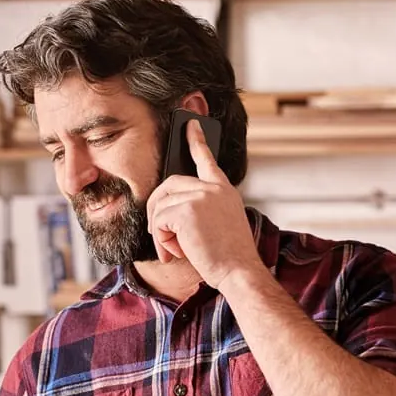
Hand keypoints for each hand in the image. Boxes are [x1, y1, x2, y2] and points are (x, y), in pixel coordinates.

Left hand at [146, 119, 263, 289]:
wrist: (239, 270)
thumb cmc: (228, 255)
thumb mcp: (219, 222)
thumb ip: (200, 207)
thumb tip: (166, 208)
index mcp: (223, 189)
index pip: (206, 159)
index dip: (196, 140)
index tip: (189, 124)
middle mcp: (213, 187)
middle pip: (168, 185)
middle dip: (156, 209)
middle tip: (158, 234)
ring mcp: (201, 196)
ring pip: (160, 206)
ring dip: (160, 232)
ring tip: (174, 251)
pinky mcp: (187, 210)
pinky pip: (159, 220)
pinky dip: (161, 240)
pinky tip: (175, 252)